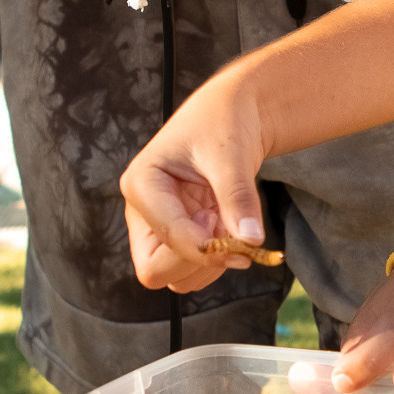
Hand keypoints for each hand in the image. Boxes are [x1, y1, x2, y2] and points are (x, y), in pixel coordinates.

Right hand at [119, 82, 269, 291]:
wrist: (232, 115)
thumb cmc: (223, 123)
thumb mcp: (231, 155)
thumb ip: (238, 197)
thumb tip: (251, 240)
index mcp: (141, 183)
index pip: (166, 237)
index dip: (204, 249)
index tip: (240, 239)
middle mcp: (143, 211)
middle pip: (155, 270)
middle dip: (198, 262)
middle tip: (231, 235)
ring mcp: (158, 227)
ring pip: (175, 278)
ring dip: (211, 266)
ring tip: (232, 225)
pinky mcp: (178, 237)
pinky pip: (193, 270)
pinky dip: (218, 262)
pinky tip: (232, 230)